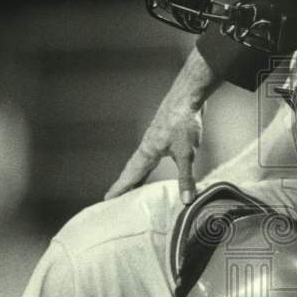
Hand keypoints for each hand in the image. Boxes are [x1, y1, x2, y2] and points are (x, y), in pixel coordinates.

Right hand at [105, 48, 218, 203]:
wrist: (189, 96)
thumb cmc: (184, 122)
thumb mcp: (187, 153)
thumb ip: (186, 177)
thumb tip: (186, 200)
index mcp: (147, 152)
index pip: (131, 176)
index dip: (120, 189)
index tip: (107, 200)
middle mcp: (147, 146)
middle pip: (132, 169)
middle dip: (125, 184)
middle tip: (115, 197)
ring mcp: (155, 139)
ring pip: (142, 162)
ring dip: (136, 175)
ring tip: (133, 187)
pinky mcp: (165, 133)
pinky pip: (151, 155)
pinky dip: (148, 165)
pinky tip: (152, 164)